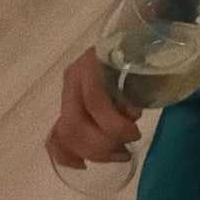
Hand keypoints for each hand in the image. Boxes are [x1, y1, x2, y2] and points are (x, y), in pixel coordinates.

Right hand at [45, 46, 142, 168]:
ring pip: (65, 133)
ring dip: (92, 152)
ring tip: (117, 155)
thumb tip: (132, 114)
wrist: (133, 35)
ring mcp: (67, 92)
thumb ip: (136, 88)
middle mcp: (73, 78)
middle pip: (75, 124)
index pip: (95, 103)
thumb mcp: (143, 64)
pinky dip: (65, 153)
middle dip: (102, 146)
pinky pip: (56, 135)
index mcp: (91, 63)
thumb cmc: (143, 50)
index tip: (135, 135)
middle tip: (126, 151)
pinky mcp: (66, 106)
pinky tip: (81, 164)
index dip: (114, 126)